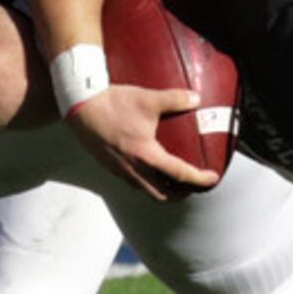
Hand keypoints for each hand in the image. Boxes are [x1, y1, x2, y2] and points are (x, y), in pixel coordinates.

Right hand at [62, 86, 219, 199]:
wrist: (79, 105)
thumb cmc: (112, 103)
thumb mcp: (147, 99)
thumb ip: (175, 99)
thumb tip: (196, 98)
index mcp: (146, 155)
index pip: (180, 175)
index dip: (200, 179)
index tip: (213, 178)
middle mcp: (133, 168)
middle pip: (163, 195)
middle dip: (182, 193)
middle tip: (194, 185)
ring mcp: (119, 170)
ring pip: (146, 191)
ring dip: (164, 191)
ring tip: (174, 181)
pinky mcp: (109, 166)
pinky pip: (133, 183)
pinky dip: (147, 183)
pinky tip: (149, 169)